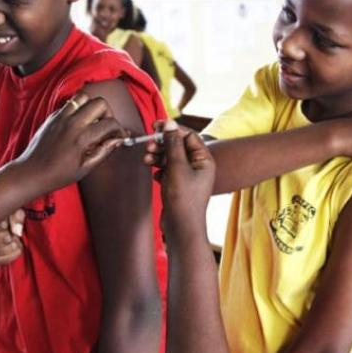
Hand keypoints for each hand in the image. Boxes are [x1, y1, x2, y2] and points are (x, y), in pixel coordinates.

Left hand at [17, 92, 125, 189]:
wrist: (32, 172)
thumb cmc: (58, 174)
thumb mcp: (85, 168)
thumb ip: (104, 151)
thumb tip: (118, 140)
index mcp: (82, 138)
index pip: (110, 123)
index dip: (119, 130)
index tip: (119, 135)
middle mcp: (72, 123)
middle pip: (100, 103)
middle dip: (108, 113)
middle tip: (105, 126)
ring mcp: (61, 117)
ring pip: (83, 97)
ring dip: (92, 106)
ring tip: (92, 120)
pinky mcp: (52, 116)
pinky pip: (69, 104)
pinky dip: (78, 109)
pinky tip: (77, 123)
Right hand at [144, 120, 214, 242]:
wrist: (182, 229)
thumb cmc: (183, 200)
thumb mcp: (177, 168)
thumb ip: (173, 145)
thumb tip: (169, 123)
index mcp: (204, 160)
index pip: (188, 136)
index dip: (172, 130)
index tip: (155, 127)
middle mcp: (198, 167)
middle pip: (178, 146)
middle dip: (162, 144)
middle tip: (148, 146)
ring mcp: (188, 176)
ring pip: (171, 158)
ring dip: (158, 156)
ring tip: (147, 159)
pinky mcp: (178, 185)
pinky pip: (167, 170)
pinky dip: (159, 169)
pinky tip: (155, 175)